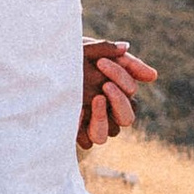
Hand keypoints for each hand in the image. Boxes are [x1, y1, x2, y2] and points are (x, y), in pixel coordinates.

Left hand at [80, 35, 157, 149]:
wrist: (39, 63)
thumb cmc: (71, 55)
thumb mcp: (97, 52)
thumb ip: (126, 63)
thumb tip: (154, 76)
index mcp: (117, 92)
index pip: (131, 93)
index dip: (121, 79)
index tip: (101, 63)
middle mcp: (107, 112)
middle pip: (127, 119)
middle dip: (118, 101)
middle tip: (104, 85)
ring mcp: (91, 123)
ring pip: (108, 135)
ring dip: (103, 118)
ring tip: (94, 100)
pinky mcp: (75, 132)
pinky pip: (87, 141)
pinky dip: (82, 129)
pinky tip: (75, 111)